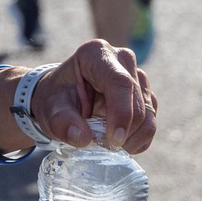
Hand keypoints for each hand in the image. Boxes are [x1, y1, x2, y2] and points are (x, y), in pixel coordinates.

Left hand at [30, 40, 156, 152]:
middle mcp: (122, 59)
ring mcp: (137, 76)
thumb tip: (83, 138)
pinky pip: (151, 121)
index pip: (120, 82)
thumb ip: (62, 123)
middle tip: (104, 146)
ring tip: (109, 146)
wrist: (62, 99)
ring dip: (133, 137)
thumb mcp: (50, 110)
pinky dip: (139, 139)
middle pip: (137, 100)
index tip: (114, 140)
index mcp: (96, 54)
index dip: (121, 113)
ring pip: (148, 112)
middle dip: (125, 130)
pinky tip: (120, 144)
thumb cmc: (56, 99)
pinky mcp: (145, 94)